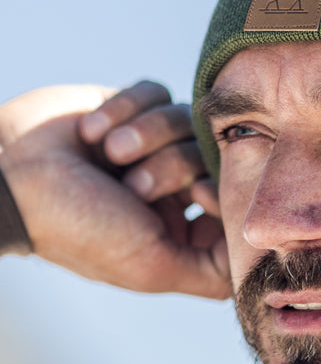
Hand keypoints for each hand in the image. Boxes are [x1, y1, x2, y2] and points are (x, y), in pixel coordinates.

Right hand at [0, 82, 229, 298]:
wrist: (9, 175)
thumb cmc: (78, 227)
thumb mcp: (151, 266)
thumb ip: (210, 273)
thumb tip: (253, 266)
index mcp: (179, 228)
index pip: (233, 202)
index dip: (224, 194)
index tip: (199, 196)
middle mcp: (169, 186)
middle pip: (212, 157)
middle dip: (171, 167)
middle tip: (130, 184)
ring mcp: (149, 143)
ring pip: (186, 120)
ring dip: (146, 134)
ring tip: (108, 151)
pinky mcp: (127, 106)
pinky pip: (157, 91)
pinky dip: (126, 108)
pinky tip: (92, 129)